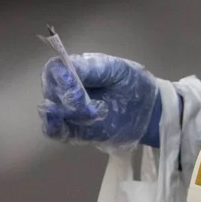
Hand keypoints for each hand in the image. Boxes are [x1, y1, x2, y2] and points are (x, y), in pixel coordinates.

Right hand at [41, 52, 161, 146]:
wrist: (150, 111)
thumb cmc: (133, 84)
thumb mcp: (116, 69)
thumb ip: (89, 69)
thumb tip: (63, 72)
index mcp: (77, 70)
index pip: (53, 70)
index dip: (59, 78)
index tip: (74, 85)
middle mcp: (68, 90)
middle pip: (50, 92)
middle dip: (65, 98)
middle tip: (88, 104)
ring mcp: (70, 112)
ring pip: (51, 113)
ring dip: (65, 115)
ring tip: (91, 115)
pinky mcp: (77, 132)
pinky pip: (57, 133)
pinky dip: (57, 129)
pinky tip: (66, 126)